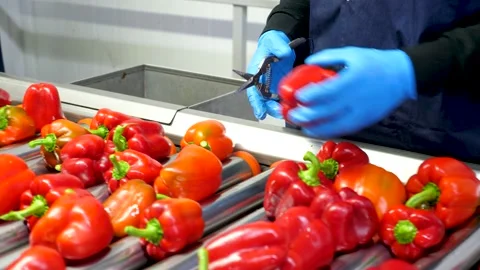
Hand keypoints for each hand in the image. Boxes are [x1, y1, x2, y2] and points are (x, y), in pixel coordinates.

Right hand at [247, 31, 294, 119]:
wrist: (279, 45)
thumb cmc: (272, 44)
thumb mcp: (273, 41)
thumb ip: (278, 46)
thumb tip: (284, 52)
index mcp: (255, 74)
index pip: (253, 91)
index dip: (256, 103)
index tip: (260, 112)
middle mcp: (261, 83)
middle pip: (262, 101)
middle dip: (269, 109)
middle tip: (278, 112)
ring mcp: (271, 86)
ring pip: (272, 102)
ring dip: (277, 109)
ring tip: (285, 113)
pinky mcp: (280, 87)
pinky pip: (281, 99)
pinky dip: (285, 105)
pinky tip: (291, 108)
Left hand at [289, 47, 416, 137]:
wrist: (402, 76)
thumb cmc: (375, 62)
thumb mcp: (351, 53)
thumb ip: (328, 56)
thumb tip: (308, 61)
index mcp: (351, 80)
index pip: (325, 92)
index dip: (309, 97)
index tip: (297, 97)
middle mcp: (355, 99)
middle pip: (325, 112)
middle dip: (305, 116)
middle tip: (292, 115)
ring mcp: (361, 113)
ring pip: (333, 126)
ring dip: (314, 127)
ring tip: (302, 126)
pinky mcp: (365, 121)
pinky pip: (343, 130)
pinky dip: (328, 131)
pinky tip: (317, 129)